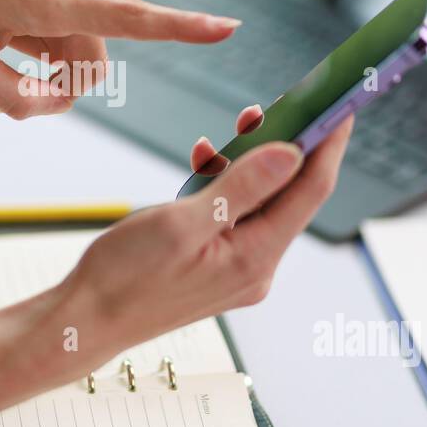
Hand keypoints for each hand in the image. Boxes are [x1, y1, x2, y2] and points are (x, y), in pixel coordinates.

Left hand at [0, 0, 240, 117]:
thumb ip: (12, 98)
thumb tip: (59, 103)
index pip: (123, 19)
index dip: (177, 29)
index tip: (226, 27)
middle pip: (95, 60)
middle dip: (63, 83)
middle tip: (13, 86)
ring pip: (87, 39)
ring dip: (52, 56)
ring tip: (3, 39)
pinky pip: (78, 15)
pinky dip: (49, 32)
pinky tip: (11, 18)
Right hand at [58, 113, 352, 362]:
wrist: (85, 321)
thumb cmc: (125, 276)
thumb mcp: (182, 223)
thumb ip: (241, 187)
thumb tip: (291, 153)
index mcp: (255, 259)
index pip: (311, 190)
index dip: (328, 143)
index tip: (340, 104)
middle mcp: (256, 267)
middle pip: (290, 195)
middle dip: (286, 147)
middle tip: (274, 105)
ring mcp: (237, 269)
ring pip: (260, 203)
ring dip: (248, 164)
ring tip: (229, 132)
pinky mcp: (216, 265)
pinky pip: (235, 216)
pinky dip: (223, 186)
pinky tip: (203, 165)